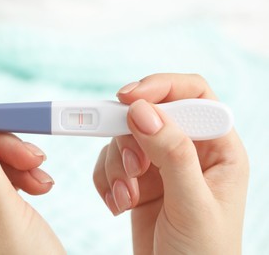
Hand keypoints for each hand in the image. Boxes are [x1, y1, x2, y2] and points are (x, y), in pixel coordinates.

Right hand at [93, 74, 248, 253]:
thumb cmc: (202, 254)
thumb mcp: (192, 204)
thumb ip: (171, 154)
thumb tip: (142, 110)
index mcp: (218, 149)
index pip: (193, 95)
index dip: (161, 88)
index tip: (128, 98)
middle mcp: (189, 150)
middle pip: (150, 113)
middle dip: (131, 138)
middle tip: (132, 168)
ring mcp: (160, 164)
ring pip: (123, 138)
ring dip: (118, 167)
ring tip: (129, 198)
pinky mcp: (137, 179)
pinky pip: (109, 161)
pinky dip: (107, 180)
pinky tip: (121, 204)